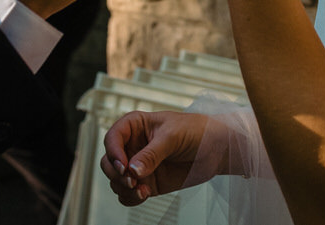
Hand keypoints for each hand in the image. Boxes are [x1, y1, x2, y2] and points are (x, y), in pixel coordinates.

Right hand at [100, 111, 218, 204]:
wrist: (215, 148)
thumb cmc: (196, 130)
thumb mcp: (173, 136)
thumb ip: (152, 154)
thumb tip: (133, 170)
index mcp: (135, 126)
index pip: (113, 137)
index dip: (113, 151)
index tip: (123, 165)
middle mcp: (133, 146)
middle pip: (108, 162)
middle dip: (115, 173)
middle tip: (131, 181)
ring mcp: (139, 166)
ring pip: (116, 180)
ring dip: (123, 188)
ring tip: (141, 190)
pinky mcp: (147, 182)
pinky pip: (128, 194)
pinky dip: (131, 198)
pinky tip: (144, 195)